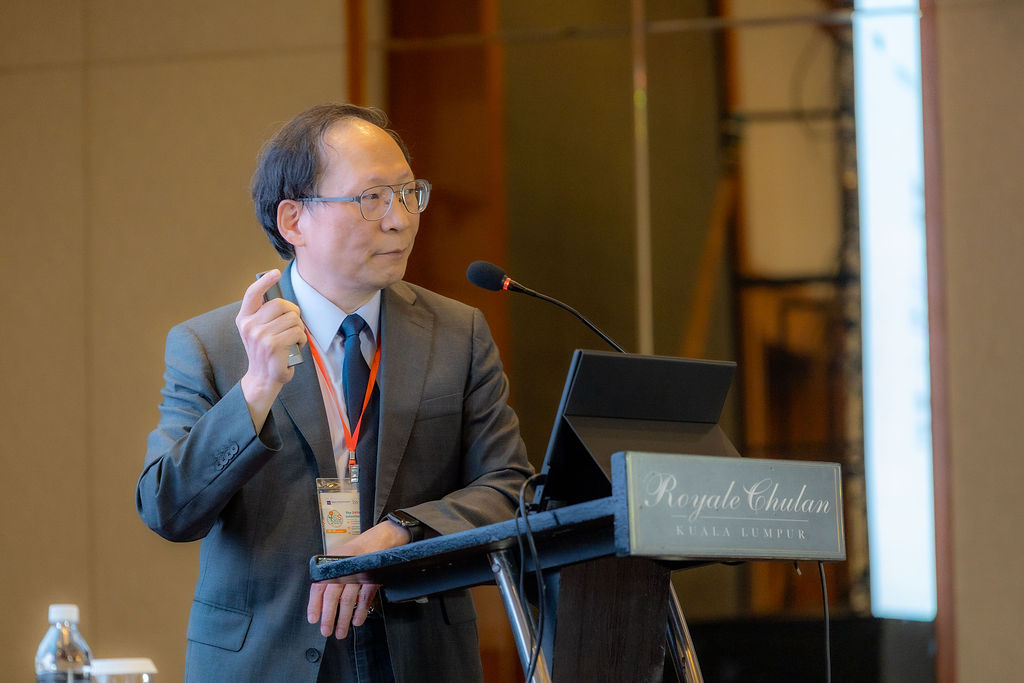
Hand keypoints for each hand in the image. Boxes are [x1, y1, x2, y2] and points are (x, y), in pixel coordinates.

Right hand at [237, 270, 305, 429]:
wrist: (263, 378)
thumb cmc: (266, 353)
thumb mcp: (258, 332)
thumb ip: (264, 315)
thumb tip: (281, 299)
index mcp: (244, 319)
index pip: (252, 294)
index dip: (265, 281)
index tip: (275, 273)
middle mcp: (249, 325)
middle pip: (280, 304)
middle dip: (293, 312)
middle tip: (293, 324)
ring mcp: (260, 335)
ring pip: (292, 318)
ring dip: (299, 328)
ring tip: (292, 339)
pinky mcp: (273, 344)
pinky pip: (297, 331)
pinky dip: (301, 339)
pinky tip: (295, 346)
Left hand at [307, 519, 412, 637]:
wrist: (381, 537)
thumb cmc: (360, 548)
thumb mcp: (340, 556)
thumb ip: (330, 574)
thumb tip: (322, 598)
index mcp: (332, 562)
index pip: (319, 585)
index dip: (314, 604)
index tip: (313, 619)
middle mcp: (344, 567)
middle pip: (332, 596)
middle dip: (328, 617)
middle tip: (326, 631)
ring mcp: (358, 572)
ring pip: (348, 600)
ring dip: (344, 619)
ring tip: (341, 631)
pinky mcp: (372, 577)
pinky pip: (365, 598)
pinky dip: (360, 611)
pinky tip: (357, 620)